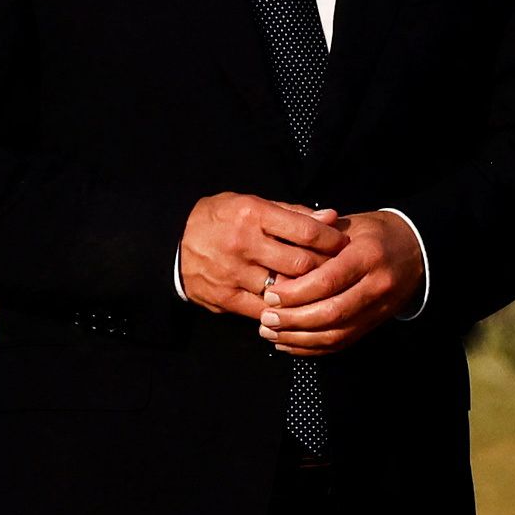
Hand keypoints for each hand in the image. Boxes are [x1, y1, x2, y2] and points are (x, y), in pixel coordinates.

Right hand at [180, 192, 349, 323]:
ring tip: (320, 290)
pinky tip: (295, 308)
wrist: (171, 242)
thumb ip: (292, 213)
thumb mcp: (252, 204)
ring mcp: (233, 273)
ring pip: (285, 290)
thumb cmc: (220, 219)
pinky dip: (282, 311)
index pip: (306, 231)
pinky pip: (264, 310)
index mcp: (253, 214)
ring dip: (306, 293)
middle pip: (300, 264)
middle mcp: (243, 243)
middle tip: (338, 270)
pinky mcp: (225, 297)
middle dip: (325, 268)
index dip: (331, 241)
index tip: (343, 245)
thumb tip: (331, 217)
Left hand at [259, 209, 426, 351]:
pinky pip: (343, 342)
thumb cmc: (375, 233)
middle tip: (266, 318)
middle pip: (331, 313)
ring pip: (336, 334)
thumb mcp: (347, 226)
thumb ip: (314, 245)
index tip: (270, 294)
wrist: (416, 248)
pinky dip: (313, 348)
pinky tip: (289, 344)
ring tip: (271, 333)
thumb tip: (278, 271)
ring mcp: (380, 308)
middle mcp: (377, 285)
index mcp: (368, 255)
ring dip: (299, 338)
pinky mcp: (376, 322)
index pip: (328, 280)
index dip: (295, 292)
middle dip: (293, 319)